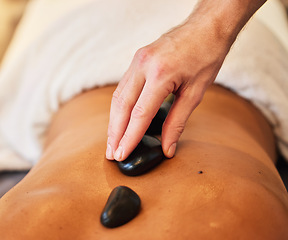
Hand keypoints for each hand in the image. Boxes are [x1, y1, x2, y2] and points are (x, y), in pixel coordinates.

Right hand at [106, 18, 232, 160]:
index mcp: (161, 74)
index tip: (121, 155)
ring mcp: (137, 60)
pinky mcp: (137, 60)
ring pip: (118, 97)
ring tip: (112, 140)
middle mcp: (143, 65)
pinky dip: (120, 107)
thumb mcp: (195, 92)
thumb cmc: (206, 56)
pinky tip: (120, 119)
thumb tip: (167, 147)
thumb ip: (177, 122)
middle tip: (111, 153)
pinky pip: (123, 87)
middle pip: (121, 106)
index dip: (129, 138)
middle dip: (114, 133)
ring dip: (114, 121)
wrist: (206, 27)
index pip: (139, 114)